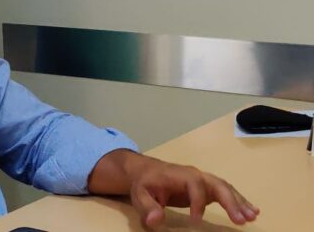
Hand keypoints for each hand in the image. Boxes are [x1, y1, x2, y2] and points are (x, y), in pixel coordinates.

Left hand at [128, 157, 258, 227]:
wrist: (145, 171)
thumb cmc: (144, 182)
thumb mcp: (139, 194)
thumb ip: (147, 206)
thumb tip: (155, 220)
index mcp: (180, 175)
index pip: (194, 185)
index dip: (197, 202)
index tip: (196, 220)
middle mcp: (195, 175)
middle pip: (216, 184)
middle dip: (230, 201)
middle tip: (242, 219)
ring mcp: (203, 180)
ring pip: (225, 188)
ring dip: (239, 202)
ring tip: (252, 217)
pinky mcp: (206, 188)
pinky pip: (225, 193)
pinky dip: (238, 201)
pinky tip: (252, 212)